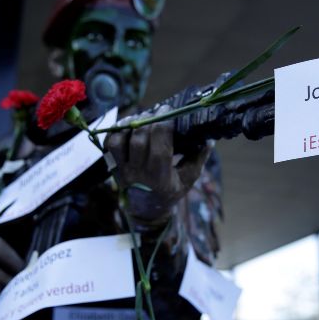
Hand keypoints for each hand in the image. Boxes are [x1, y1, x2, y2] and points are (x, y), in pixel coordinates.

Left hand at [106, 105, 209, 228]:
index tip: (168, 110)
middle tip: (156, 111)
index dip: (163, 125)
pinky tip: (127, 124)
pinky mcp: (113, 166)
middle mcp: (139, 173)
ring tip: (141, 117)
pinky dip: (115, 131)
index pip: (160, 148)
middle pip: (139, 141)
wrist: (146, 209)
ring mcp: (123, 170)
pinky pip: (108, 145)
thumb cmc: (171, 191)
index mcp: (160, 177)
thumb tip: (209, 140)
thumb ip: (198, 159)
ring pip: (119, 142)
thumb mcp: (188, 179)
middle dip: (148, 121)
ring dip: (129, 124)